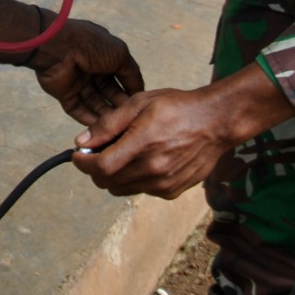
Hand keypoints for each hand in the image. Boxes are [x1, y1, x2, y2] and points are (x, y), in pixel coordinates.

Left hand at [29, 17, 143, 125]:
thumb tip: (139, 91)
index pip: (120, 77)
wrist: (58, 48)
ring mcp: (77, 82)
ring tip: (119, 130)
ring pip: (94, 103)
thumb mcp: (120, 55)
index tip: (140, 107)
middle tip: (130, 122)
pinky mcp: (64, 94)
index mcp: (104, 55)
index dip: (129, 90)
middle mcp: (91, 69)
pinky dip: (88, 119)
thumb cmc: (92, 47)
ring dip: (106, 115)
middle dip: (119, 106)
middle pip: (108, 92)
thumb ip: (131, 73)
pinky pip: (78, 109)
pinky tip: (101, 131)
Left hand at [70, 86, 232, 198]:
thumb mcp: (139, 103)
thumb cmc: (177, 107)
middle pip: (107, 182)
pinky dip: (134, 179)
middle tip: (99, 151)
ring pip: (121, 189)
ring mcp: (164, 184)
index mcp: (143, 145)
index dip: (83, 163)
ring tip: (123, 154)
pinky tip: (144, 160)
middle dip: (95, 168)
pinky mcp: (172, 191)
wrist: (216, 122)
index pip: (100, 168)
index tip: (78, 155)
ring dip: (114, 175)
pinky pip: (140, 190)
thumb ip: (108, 124)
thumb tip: (82, 141)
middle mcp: (154, 170)